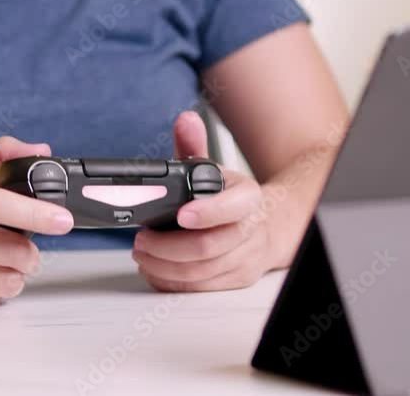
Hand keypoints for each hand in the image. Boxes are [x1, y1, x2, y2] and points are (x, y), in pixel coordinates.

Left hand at [132, 112, 273, 291]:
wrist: (267, 224)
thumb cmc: (231, 197)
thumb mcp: (214, 168)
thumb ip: (195, 146)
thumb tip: (185, 120)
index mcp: (247, 199)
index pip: (232, 208)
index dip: (207, 213)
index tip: (181, 215)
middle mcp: (249, 231)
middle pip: (208, 248)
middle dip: (167, 247)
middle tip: (142, 240)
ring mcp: (244, 259)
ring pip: (201, 273)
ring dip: (163, 266)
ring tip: (142, 254)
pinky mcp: (235, 280)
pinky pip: (200, 288)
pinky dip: (172, 281)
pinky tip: (154, 269)